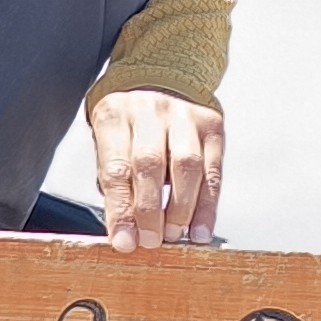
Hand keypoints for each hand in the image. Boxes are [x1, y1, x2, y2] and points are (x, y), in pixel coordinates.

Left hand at [91, 89, 225, 249]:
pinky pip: (213, 171)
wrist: (158, 79)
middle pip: (150, 164)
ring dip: (181, 209)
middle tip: (150, 241)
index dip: (120, 209)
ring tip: (172, 234)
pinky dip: (207, 206)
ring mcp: (183, 115)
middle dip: (150, 210)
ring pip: (187, 166)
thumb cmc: (128, 124)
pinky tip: (199, 229)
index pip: (116, 168)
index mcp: (114, 114)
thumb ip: (115, 183)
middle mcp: (149, 110)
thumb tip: (125, 232)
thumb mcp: (108, 143)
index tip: (124, 241)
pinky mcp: (211, 125)